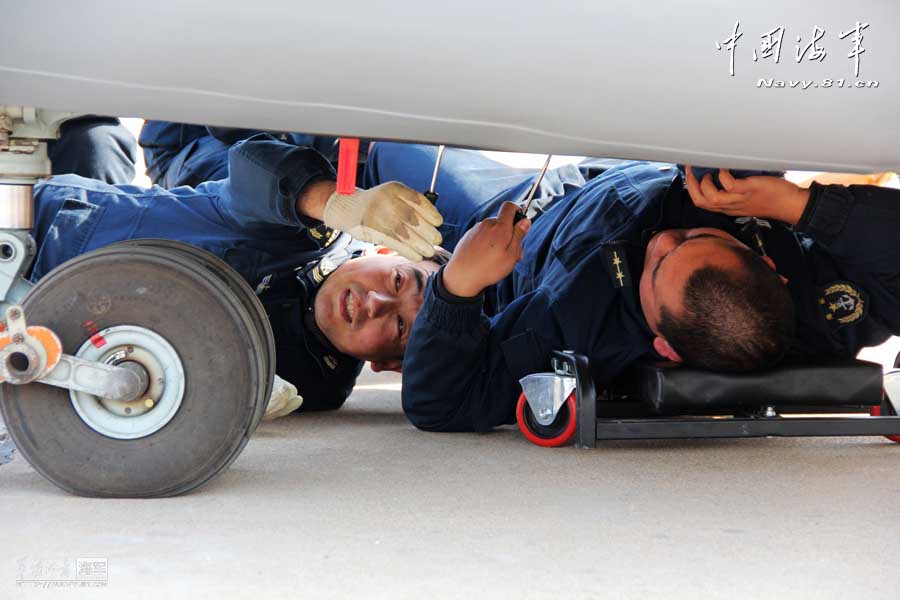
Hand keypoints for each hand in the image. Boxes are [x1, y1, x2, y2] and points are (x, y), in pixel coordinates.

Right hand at [323, 181, 442, 260]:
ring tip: (429, 250)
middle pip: (412, 218)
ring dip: (419, 244)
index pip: (417, 200)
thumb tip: (434, 222)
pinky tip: (417, 255)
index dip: (430, 213)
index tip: (439, 222)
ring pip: (403, 233)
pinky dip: (407, 250)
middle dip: (427, 231)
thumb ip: (411, 204)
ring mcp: (377, 215)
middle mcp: (385, 200)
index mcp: (394, 189)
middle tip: (437, 239)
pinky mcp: (372, 230)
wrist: (350, 207)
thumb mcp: (394, 195)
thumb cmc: (379, 203)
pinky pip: (393, 242)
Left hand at [443, 202, 530, 296]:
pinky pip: (483, 234)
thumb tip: (525, 221)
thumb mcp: (511, 255)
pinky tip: (486, 257)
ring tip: (498, 258)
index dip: (517, 211)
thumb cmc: (488, 268)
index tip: (520, 223)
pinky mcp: (468, 235)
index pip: (509, 206)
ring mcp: (476, 229)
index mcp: (499, 227)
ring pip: (493, 229)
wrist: (462, 276)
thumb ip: (518, 235)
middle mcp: (487, 224)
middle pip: (502, 221)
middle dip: (509, 234)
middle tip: (512, 254)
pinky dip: (488, 242)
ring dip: (499, 240)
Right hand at [685, 165, 809, 224]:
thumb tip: (723, 171)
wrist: (790, 205)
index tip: (690, 175)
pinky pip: (729, 185)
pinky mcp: (748, 190)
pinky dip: (723, 175)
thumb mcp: (747, 198)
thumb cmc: (771, 198)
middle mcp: (730, 206)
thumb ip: (734, 189)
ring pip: (711, 198)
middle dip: (692, 186)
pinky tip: (725, 168)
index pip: (701, 203)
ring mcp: (739, 199)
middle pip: (701, 201)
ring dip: (704, 183)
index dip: (692, 189)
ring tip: (708, 171)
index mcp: (728, 207)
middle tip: (690, 170)